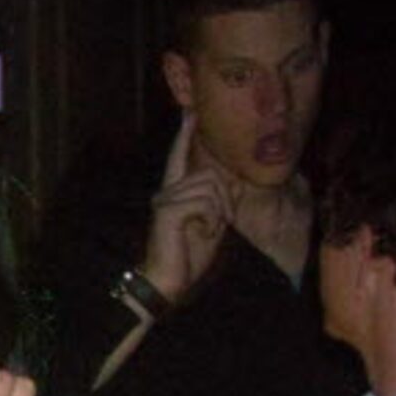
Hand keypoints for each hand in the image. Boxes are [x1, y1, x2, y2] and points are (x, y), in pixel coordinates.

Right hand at [141, 113, 230, 304]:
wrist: (167, 284)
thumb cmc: (188, 257)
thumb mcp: (209, 224)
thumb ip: (216, 201)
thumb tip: (230, 181)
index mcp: (174, 193)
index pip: (179, 157)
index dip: (184, 134)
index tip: (189, 111)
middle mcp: (166, 192)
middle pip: (211, 175)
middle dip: (226, 198)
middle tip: (220, 224)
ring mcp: (165, 201)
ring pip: (211, 188)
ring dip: (220, 212)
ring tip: (209, 231)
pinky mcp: (168, 212)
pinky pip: (205, 203)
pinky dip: (212, 220)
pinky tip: (202, 233)